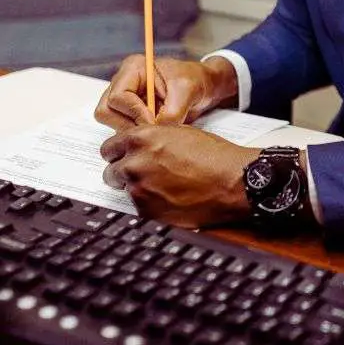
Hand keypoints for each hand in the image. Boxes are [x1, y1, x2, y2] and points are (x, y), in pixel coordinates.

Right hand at [95, 55, 238, 132]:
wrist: (204, 87)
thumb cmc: (196, 80)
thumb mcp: (188, 91)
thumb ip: (172, 112)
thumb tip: (155, 132)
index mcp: (133, 69)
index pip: (117, 97)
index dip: (135, 113)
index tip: (156, 121)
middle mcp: (123, 82)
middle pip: (105, 111)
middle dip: (129, 124)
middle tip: (154, 128)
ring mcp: (124, 99)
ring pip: (111, 122)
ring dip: (133, 130)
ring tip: (158, 127)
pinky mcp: (129, 113)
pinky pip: (122, 129)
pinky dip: (137, 134)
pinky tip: (157, 130)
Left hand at [100, 124, 259, 227]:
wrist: (233, 181)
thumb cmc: (214, 156)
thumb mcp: (179, 133)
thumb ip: (151, 138)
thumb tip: (138, 147)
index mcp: (140, 139)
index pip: (109, 147)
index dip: (120, 153)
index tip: (126, 157)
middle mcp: (134, 163)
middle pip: (111, 170)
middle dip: (125, 171)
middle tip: (145, 173)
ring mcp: (139, 189)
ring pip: (124, 189)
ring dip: (138, 188)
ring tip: (162, 186)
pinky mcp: (147, 211)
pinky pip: (138, 207)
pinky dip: (149, 203)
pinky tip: (169, 198)